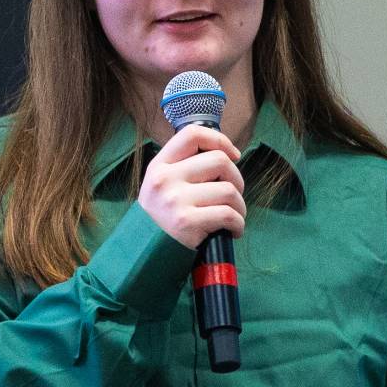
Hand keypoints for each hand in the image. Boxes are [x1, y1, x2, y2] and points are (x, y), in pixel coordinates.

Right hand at [138, 124, 244, 249]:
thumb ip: (186, 167)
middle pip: (219, 161)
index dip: (219, 140)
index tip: (233, 155)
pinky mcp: (187, 222)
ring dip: (239, 206)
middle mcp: (165, 179)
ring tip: (231, 216)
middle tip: (233, 195)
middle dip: (237, 178)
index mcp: (160, 165)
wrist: (146, 252)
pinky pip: (229, 215)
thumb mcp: (163, 184)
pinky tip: (232, 230)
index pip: (192, 134)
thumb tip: (227, 154)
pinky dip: (238, 224)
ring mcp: (175, 200)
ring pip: (229, 190)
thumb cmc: (164, 216)